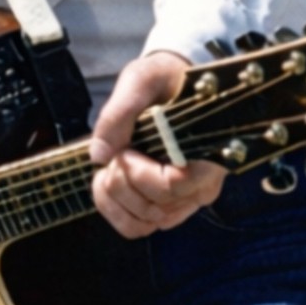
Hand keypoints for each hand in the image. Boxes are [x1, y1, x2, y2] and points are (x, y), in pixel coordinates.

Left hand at [90, 52, 226, 238]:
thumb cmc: (165, 80)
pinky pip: (140, 224)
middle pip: (154, 208)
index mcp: (207, 153)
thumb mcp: (142, 80)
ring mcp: (186, 199)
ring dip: (115, 200)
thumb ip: (120, 112)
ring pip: (145, 223)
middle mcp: (202, 185)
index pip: (170, 186)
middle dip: (121, 182)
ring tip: (111, 167)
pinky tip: (108, 184)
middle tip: (118, 152)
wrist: (177, 85)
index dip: (137, 173)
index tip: (125, 149)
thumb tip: (98, 155)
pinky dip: (116, 210)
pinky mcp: (170, 204)